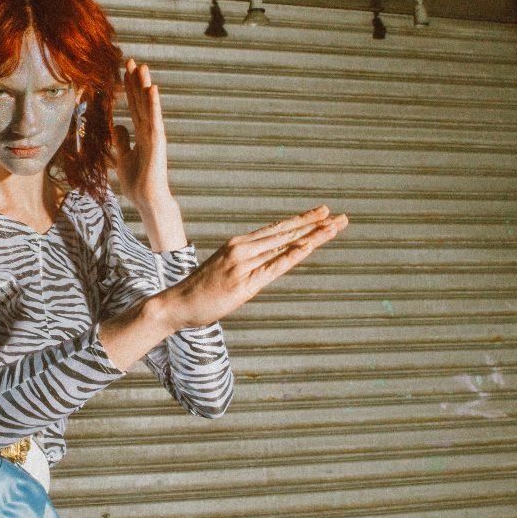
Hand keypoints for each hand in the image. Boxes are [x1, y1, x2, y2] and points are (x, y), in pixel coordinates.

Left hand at [112, 58, 175, 218]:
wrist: (147, 200)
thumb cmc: (137, 183)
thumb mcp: (122, 158)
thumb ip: (121, 142)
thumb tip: (118, 126)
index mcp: (141, 134)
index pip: (134, 106)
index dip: (129, 89)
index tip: (125, 71)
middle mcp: (149, 131)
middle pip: (141, 101)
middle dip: (135, 81)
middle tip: (131, 60)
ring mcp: (154, 136)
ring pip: (148, 106)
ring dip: (145, 86)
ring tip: (142, 66)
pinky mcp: (157, 142)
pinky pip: (154, 119)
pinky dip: (153, 104)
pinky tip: (152, 89)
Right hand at [163, 206, 347, 330]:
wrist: (176, 303)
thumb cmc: (199, 291)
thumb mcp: (225, 271)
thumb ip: (245, 265)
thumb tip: (264, 264)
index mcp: (239, 244)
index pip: (277, 230)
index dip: (302, 222)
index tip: (323, 214)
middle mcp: (243, 248)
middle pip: (286, 233)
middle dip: (314, 224)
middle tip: (339, 216)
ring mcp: (243, 264)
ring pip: (284, 246)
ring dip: (312, 236)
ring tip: (333, 226)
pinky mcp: (244, 282)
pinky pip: (274, 267)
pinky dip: (293, 255)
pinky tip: (309, 247)